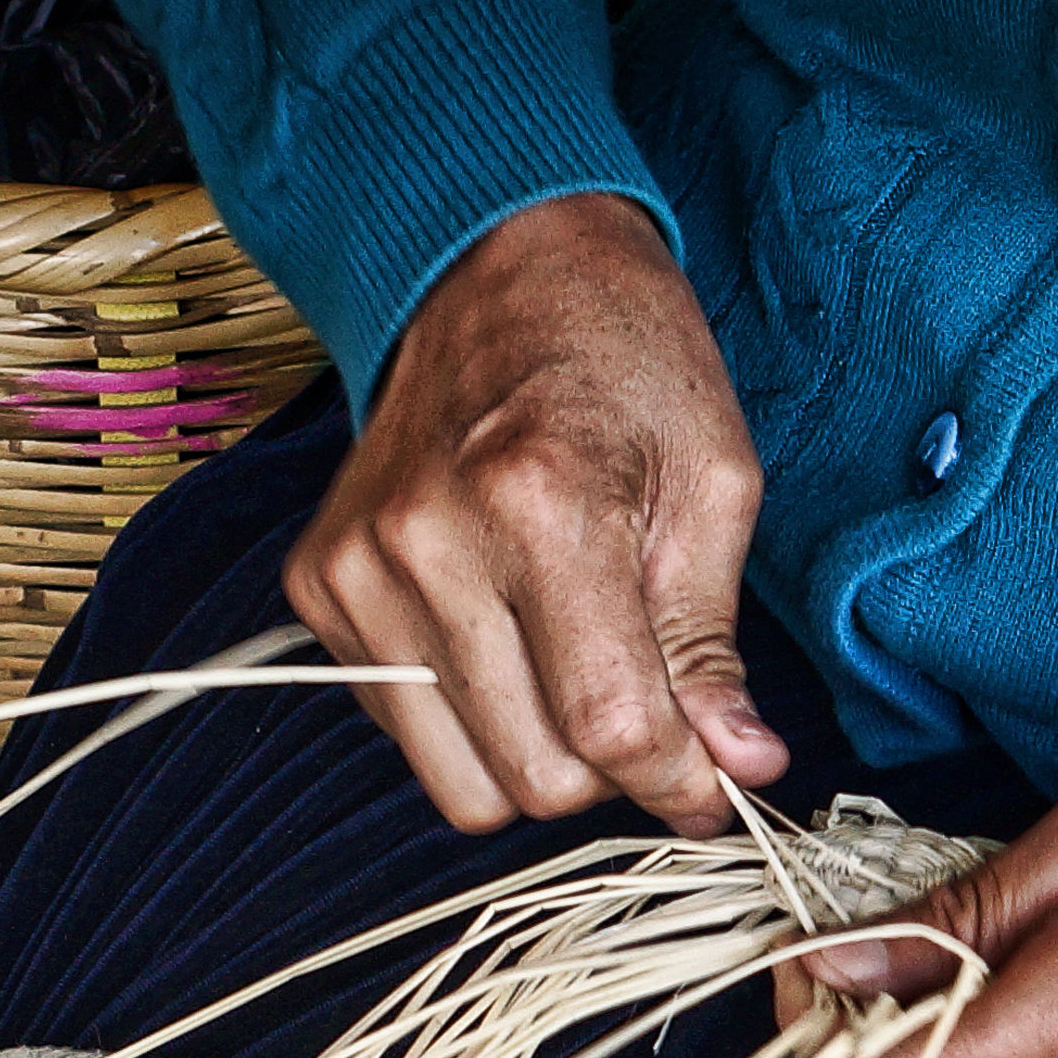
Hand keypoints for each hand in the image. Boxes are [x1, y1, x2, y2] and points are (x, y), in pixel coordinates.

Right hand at [286, 191, 786, 836]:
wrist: (493, 271)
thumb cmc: (620, 361)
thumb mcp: (711, 483)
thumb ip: (712, 643)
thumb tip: (738, 768)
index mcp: (543, 502)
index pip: (609, 724)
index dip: (679, 782)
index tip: (714, 786)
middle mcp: (428, 542)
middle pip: (532, 775)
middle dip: (609, 773)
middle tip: (647, 712)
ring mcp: (359, 568)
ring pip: (461, 781)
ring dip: (535, 759)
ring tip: (574, 678)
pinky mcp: (319, 585)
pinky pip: (404, 729)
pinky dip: (468, 717)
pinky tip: (504, 638)